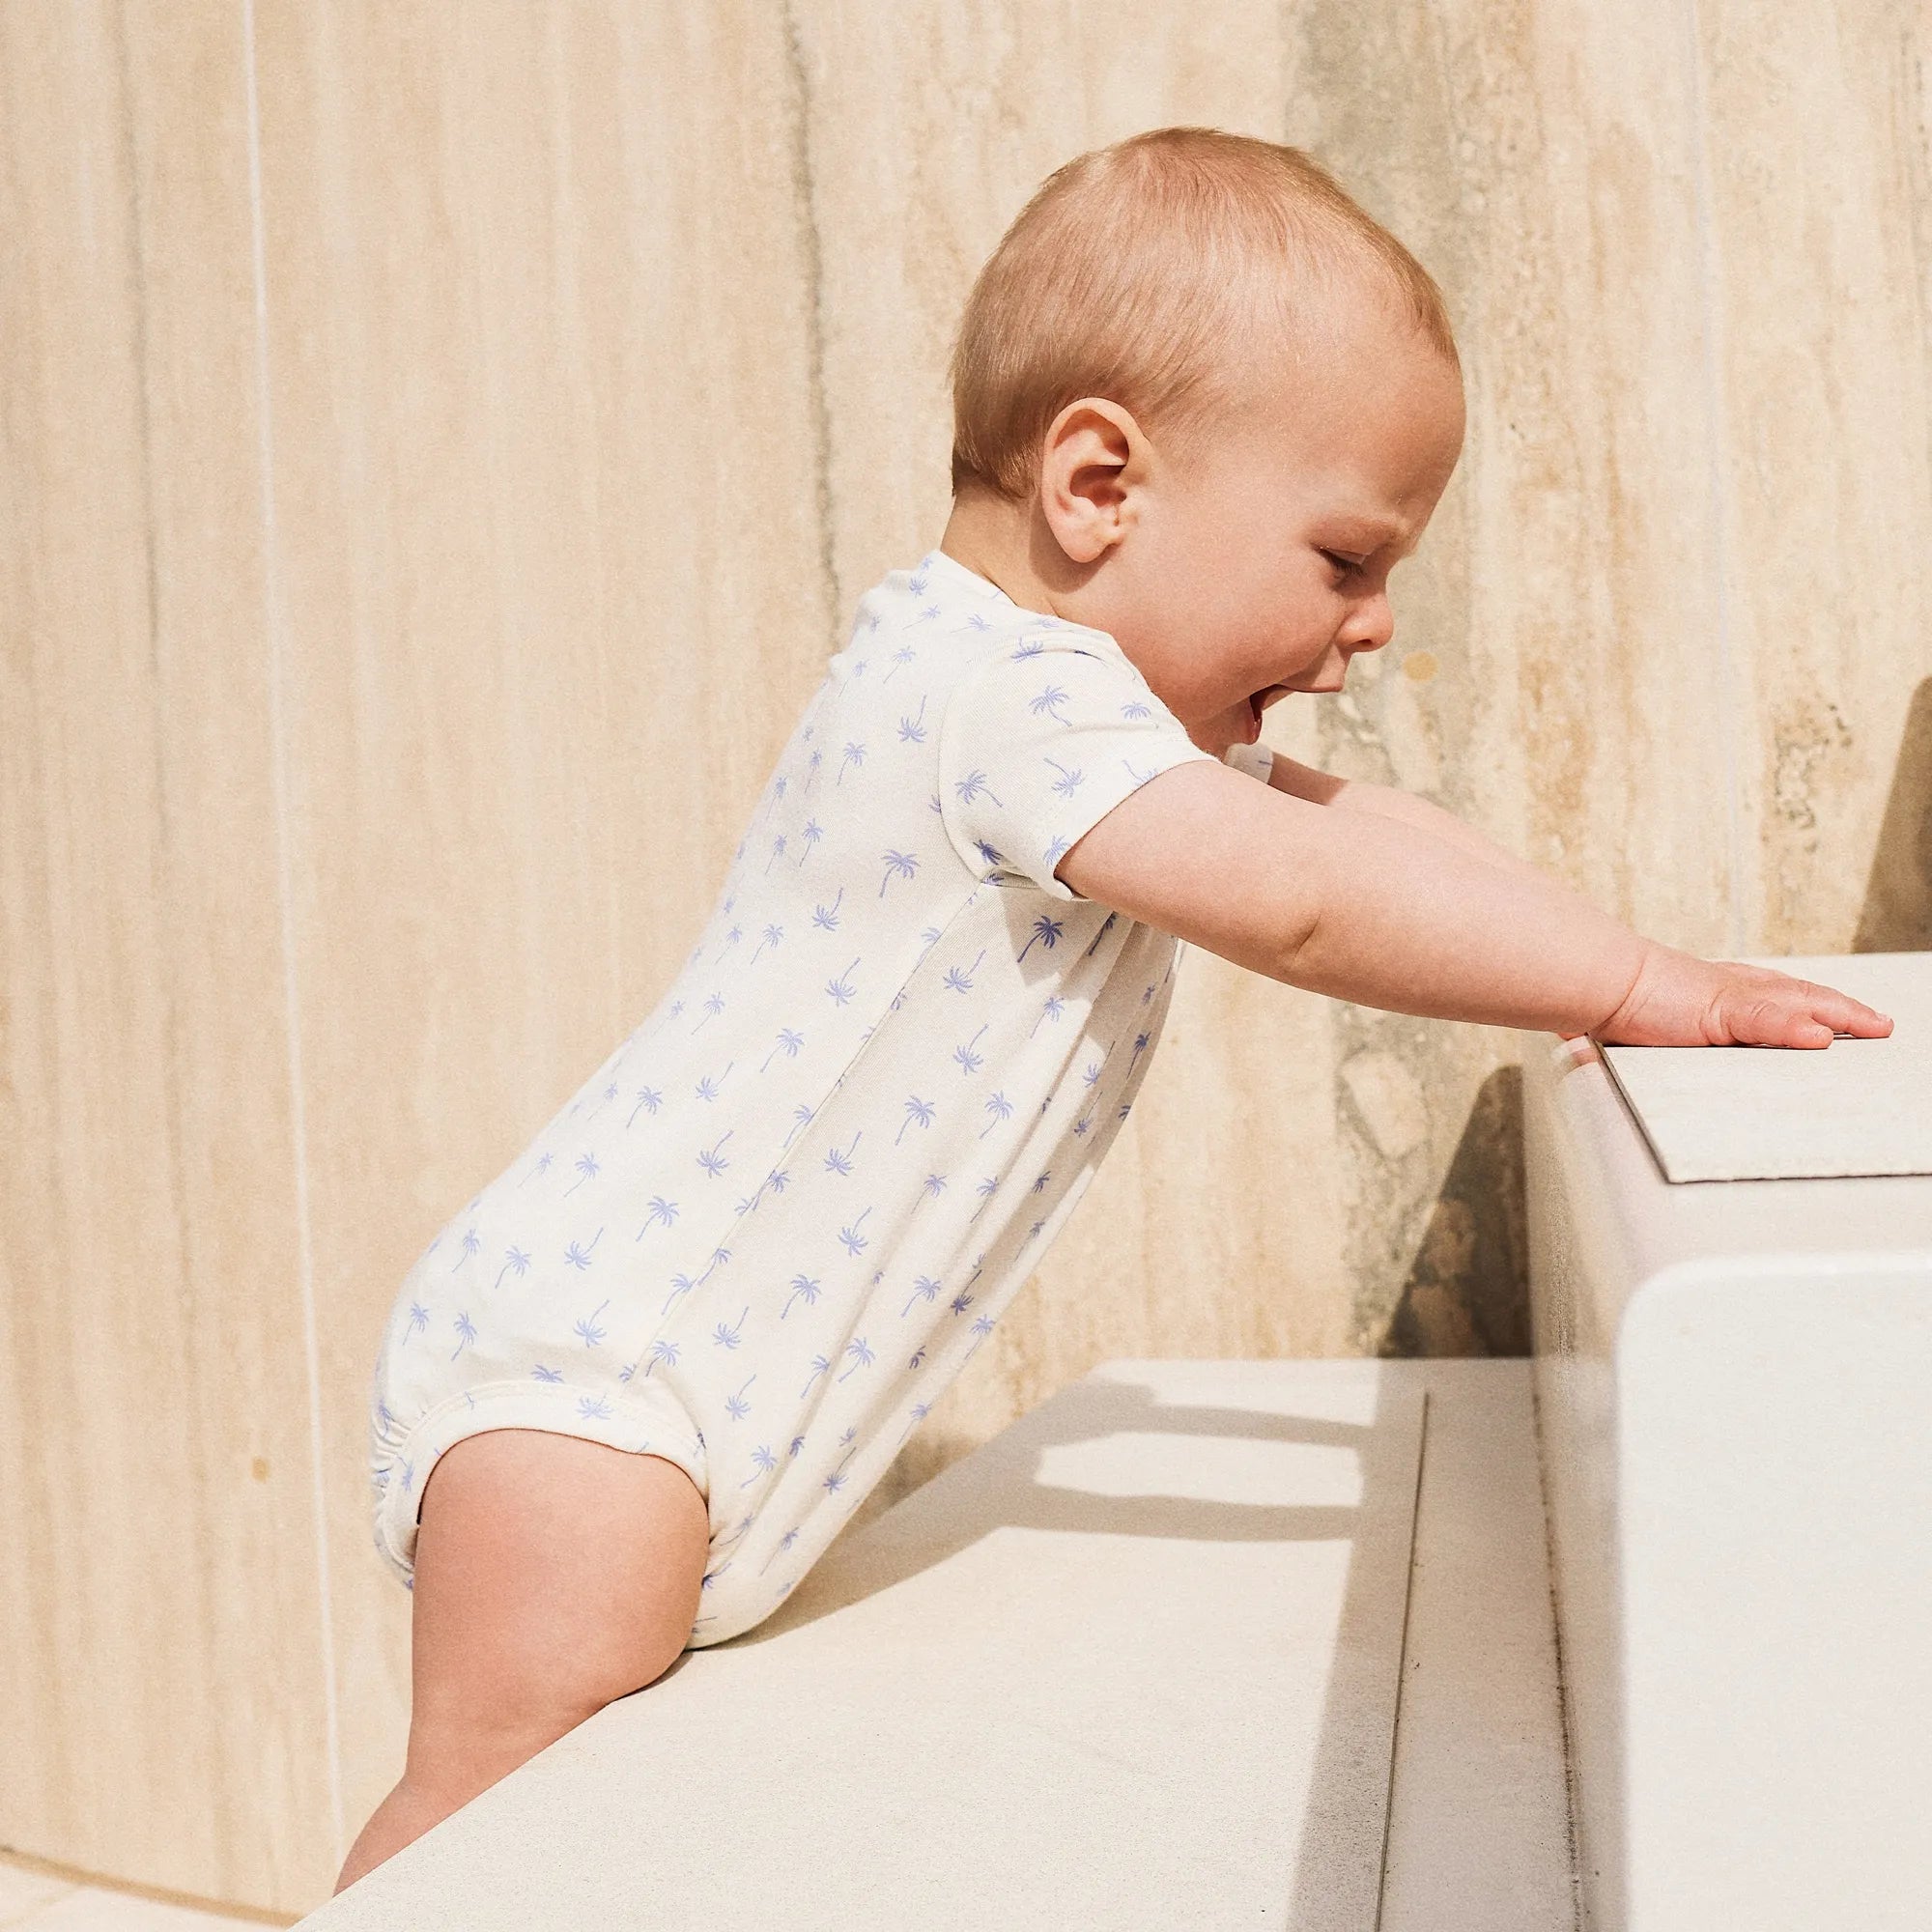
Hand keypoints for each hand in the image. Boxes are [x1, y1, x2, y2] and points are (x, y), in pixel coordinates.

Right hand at [1595, 944, 1894, 1048]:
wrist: (1590, 977)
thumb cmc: (1605, 997)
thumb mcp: (1639, 1020)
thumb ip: (1650, 1034)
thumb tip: (1608, 1052)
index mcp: (1714, 993)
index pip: (1774, 997)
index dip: (1809, 1006)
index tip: (1835, 1019)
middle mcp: (1729, 990)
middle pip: (1800, 995)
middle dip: (1841, 1009)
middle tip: (1878, 1024)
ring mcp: (1728, 999)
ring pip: (1797, 1004)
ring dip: (1838, 1015)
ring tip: (1874, 1027)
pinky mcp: (1720, 1010)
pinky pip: (1767, 1021)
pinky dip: (1795, 1028)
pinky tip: (1821, 1038)